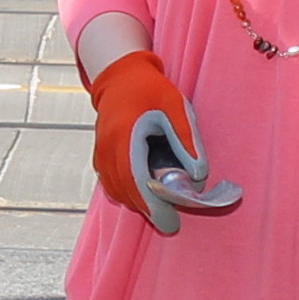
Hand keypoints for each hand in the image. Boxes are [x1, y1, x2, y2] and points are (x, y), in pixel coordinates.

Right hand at [87, 49, 210, 231]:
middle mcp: (106, 147)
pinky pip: (110, 183)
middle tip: (170, 222)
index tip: (169, 222)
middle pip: (124, 191)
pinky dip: (126, 194)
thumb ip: (186, 140)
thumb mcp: (175, 108)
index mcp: (124, 135)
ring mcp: (100, 152)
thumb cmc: (151, 90)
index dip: (152, 205)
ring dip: (136, 203)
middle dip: (147, 210)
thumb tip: (198, 175)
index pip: (135, 180)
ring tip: (160, 208)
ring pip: (115, 190)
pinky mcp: (100, 156)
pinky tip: (144, 194)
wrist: (121, 77)